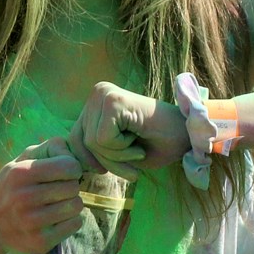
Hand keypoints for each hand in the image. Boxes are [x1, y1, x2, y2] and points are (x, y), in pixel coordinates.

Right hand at [0, 137, 83, 253]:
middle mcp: (23, 198)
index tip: (64, 172)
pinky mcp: (39, 242)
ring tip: (57, 202)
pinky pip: (75, 224)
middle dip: (71, 185)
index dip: (72, 167)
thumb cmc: (14, 184)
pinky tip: (57, 217)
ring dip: (71, 203)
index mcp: (20, 174)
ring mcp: (31, 223)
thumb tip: (75, 155)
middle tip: (58, 189)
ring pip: (76, 206)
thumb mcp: (24, 158)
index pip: (68, 167)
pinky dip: (71, 219)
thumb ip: (51, 148)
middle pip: (73, 187)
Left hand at [68, 82, 189, 180]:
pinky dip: (123, 150)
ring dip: (118, 156)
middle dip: (107, 160)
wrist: (189, 136)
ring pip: (92, 143)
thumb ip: (89, 149)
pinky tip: (138, 138)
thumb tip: (65, 161)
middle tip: (133, 153)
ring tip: (137, 144)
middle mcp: (98, 92)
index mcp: (95, 102)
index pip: (73, 140)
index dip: (94, 160)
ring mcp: (105, 93)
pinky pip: (103, 140)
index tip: (121, 157)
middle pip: (81, 143)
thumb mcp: (113, 150)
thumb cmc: (155, 144)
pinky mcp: (114, 101)